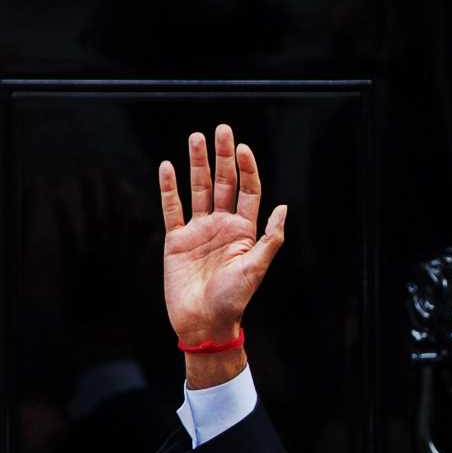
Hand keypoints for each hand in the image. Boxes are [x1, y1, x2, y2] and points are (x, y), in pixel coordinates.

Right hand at [158, 124, 287, 346]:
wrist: (203, 324)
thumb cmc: (233, 300)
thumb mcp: (256, 269)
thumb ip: (270, 238)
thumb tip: (283, 206)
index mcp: (244, 231)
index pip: (247, 191)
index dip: (246, 168)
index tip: (242, 148)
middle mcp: (222, 225)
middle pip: (222, 183)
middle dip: (222, 156)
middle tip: (221, 128)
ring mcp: (198, 230)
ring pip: (197, 189)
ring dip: (197, 164)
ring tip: (196, 138)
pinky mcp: (176, 240)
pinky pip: (171, 209)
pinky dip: (169, 188)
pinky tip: (168, 167)